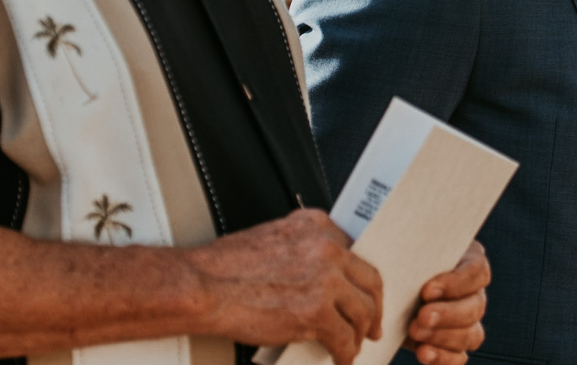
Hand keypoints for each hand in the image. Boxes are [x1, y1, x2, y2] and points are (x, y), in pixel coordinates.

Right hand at [185, 209, 383, 363]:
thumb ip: (302, 246)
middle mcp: (326, 247)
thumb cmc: (225, 267)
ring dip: (362, 332)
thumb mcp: (271, 236)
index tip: (362, 292)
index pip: (355, 251)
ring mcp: (324, 280)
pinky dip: (346, 354)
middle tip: (373, 323)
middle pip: (370, 280)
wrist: (202, 287)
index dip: (360, 278)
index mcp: (316, 225)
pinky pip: (345, 338)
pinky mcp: (317, 313)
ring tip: (355, 344)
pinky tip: (340, 359)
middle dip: (374, 306)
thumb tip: (319, 271)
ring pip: (363, 311)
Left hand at [402, 241, 488, 364]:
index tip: (426, 290)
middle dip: (448, 314)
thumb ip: (410, 245)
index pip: (477, 271)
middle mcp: (473, 292)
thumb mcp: (405, 246)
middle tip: (421, 317)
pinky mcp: (453, 346)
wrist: (387, 283)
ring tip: (415, 333)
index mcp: (468, 261)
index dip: (456, 283)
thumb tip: (399, 241)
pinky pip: (459, 357)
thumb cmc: (398, 257)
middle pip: (476, 306)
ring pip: (472, 334)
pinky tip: (424, 353)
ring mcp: (467, 322)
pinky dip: (443, 358)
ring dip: (444, 337)